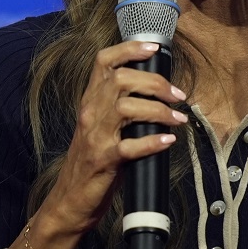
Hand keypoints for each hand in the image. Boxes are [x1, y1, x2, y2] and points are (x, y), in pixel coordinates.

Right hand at [41, 41, 187, 234]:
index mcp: (90, 102)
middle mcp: (90, 114)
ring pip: (126, 108)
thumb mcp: (99, 127)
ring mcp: (96, 138)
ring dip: (159, 111)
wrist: (69, 200)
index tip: (154, 48)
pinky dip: (153, 142)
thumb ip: (118, 107)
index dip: (129, 49)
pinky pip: (130, 147)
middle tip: (177, 94)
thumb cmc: (91, 163)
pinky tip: (169, 141)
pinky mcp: (104, 161)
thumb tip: (158, 92)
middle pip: (121, 80)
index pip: (103, 62)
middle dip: (155, 83)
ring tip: (178, 118)